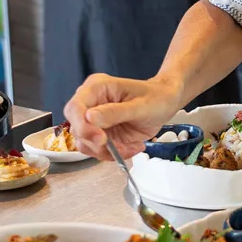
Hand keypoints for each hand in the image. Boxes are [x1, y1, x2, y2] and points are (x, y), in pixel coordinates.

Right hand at [63, 73, 184, 157]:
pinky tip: (132, 147)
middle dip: (96, 143)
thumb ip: (115, 112)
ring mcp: (95, 121)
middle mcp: (91, 104)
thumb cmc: (155, 97)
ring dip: (107, 151)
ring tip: (131, 146)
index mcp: (96, 88)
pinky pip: (99, 151)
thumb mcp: (140, 105)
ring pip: (86, 144)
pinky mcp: (102, 135)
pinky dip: (115, 154)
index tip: (101, 138)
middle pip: (77, 129)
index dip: (82, 126)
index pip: (75, 107)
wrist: (165, 102)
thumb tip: (90, 117)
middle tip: (118, 146)